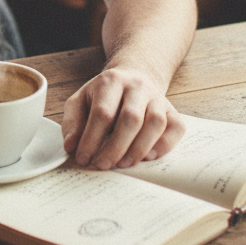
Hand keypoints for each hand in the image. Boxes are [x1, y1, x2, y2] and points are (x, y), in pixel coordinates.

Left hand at [62, 66, 183, 169]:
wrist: (133, 79)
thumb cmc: (103, 96)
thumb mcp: (80, 101)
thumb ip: (72, 123)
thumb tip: (71, 147)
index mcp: (111, 81)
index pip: (102, 113)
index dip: (91, 139)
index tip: (83, 158)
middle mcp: (137, 86)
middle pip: (130, 119)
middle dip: (115, 147)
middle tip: (103, 165)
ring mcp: (157, 97)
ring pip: (155, 123)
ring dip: (138, 149)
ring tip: (123, 164)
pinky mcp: (172, 110)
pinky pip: (175, 129)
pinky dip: (163, 146)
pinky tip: (147, 157)